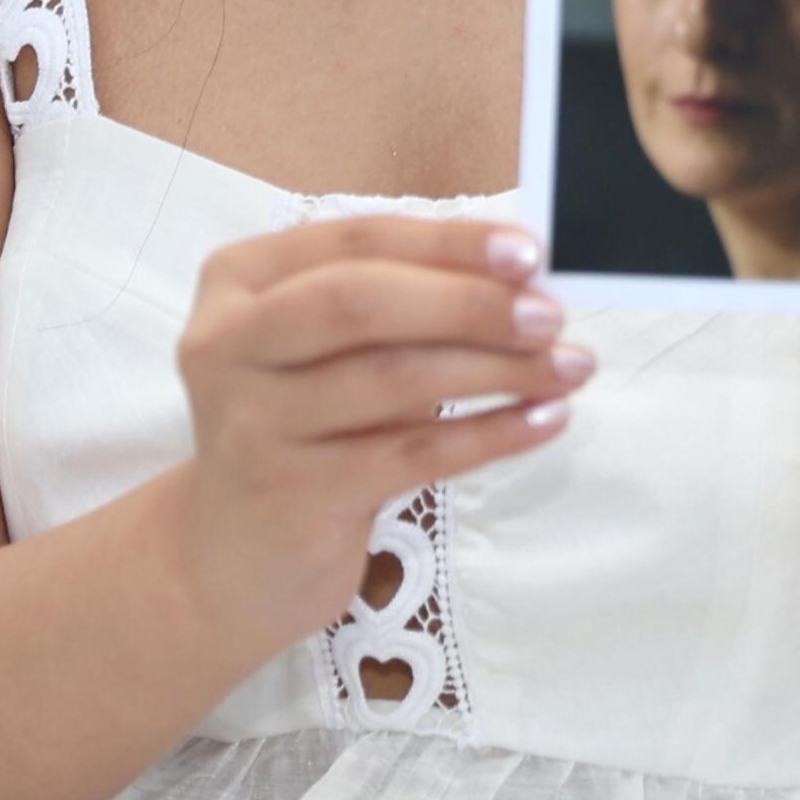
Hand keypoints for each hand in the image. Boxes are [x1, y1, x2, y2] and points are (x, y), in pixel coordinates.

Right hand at [169, 215, 583, 654]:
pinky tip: (545, 420)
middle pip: (360, 302)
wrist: (234, 558)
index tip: (529, 251)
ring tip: (571, 366)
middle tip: (551, 314)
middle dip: (468, 302)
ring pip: (393, 379)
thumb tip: (523, 275)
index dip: (448, 242)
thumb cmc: (308, 428)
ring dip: (497, 369)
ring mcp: (252, 422)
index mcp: (239, 282)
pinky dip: (490, 433)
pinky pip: (411, 454)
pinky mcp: (291, 493)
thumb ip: (404, 302)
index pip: (355, 241)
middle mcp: (229, 344)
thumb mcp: (332, 351)